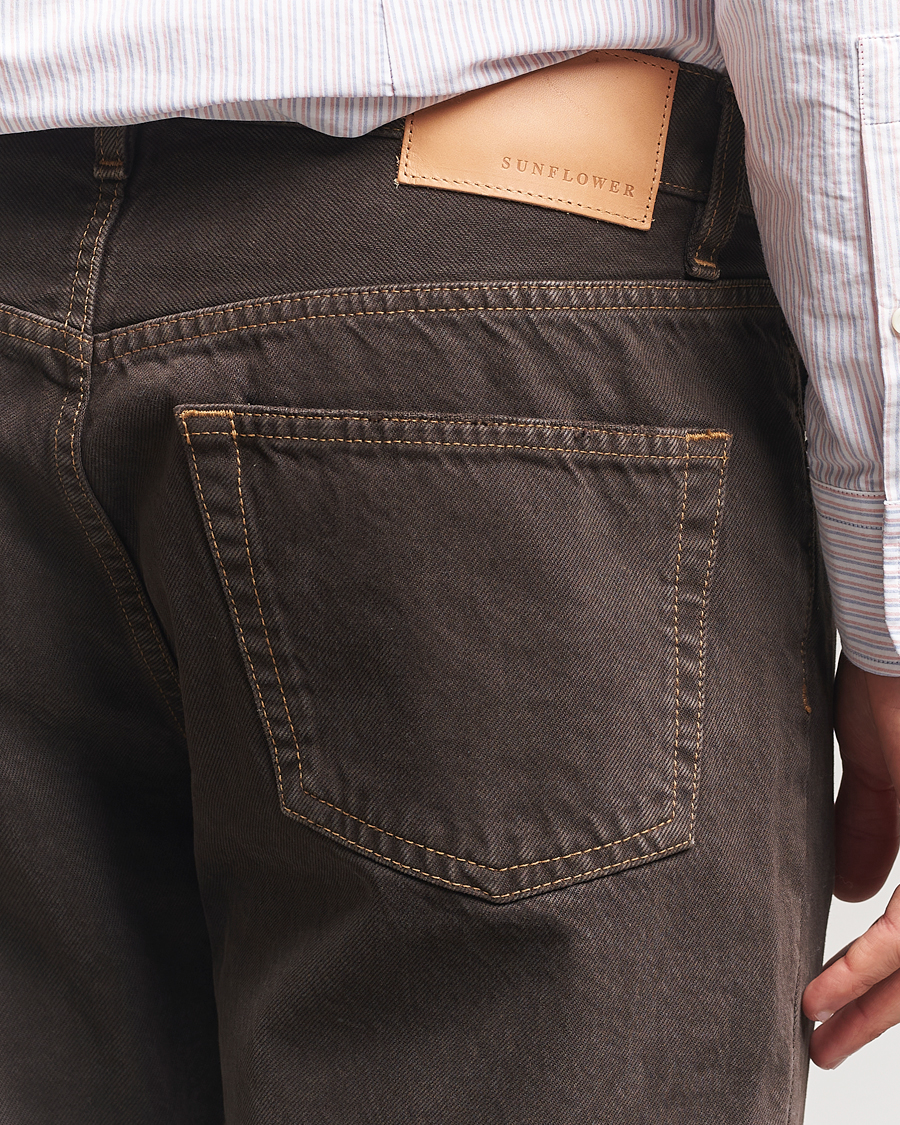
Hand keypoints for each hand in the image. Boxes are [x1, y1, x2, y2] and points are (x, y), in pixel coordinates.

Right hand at [803, 653, 899, 1067]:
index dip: (875, 974)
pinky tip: (836, 987)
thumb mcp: (876, 763)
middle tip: (824, 1043)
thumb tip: (849, 892)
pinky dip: (872, 958)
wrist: (898, 628)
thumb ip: (867, 826)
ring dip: (870, 999)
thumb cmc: (889, 676)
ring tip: (819, 1032)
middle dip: (875, 1006)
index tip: (826, 1002)